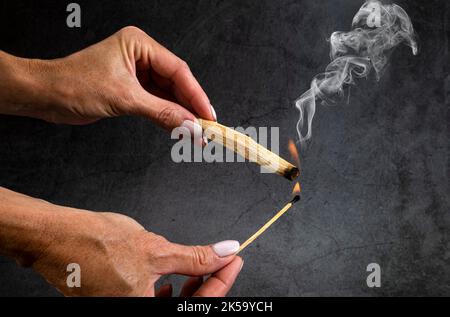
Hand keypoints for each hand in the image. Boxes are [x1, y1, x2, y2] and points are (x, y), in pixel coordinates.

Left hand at [0, 26, 215, 133]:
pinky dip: (167, 115)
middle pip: (176, 82)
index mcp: (140, 45)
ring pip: (168, 94)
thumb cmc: (75, 85)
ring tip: (195, 132)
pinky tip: (178, 127)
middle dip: (190, 106)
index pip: (178, 71)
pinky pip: (156, 102)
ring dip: (180, 113)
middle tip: (205, 128)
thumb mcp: (125, 99)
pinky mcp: (131, 88)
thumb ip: (162, 113)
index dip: (196, 95)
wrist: (46, 96)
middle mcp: (140, 55)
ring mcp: (136, 72)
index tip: (208, 116)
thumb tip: (191, 126)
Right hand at [0, 187, 240, 296]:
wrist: (58, 238)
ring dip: (189, 288)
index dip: (223, 280)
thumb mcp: (156, 250)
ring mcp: (127, 308)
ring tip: (199, 268)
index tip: (234, 260)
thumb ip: (195, 257)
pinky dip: (167, 292)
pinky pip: (152, 303)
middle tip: (222, 261)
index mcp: (145, 310)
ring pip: (170, 305)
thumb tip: (225, 252)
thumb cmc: (98, 245)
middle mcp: (135, 313)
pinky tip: (172, 279)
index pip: (202, 303)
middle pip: (188, 307)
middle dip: (209, 283)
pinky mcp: (120, 301)